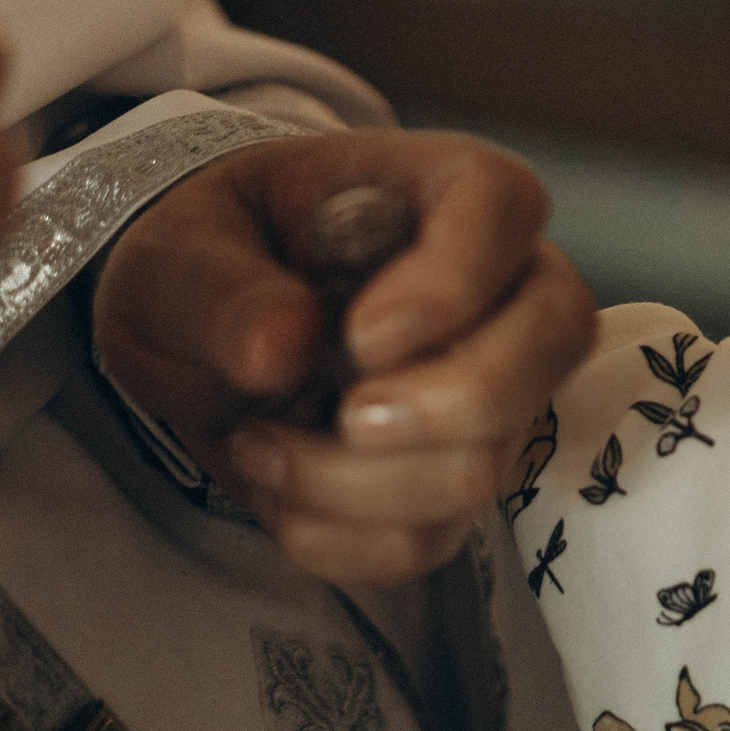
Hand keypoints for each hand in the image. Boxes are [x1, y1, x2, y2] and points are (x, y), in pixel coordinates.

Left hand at [92, 130, 595, 583]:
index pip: (505, 207)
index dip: (452, 282)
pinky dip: (336, 538)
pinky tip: (282, 488)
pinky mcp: (453, 472)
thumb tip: (284, 348)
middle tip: (342, 413)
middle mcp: (501, 283)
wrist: (198, 323)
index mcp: (444, 190)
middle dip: (444, 406)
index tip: (360, 335)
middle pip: (552, 342)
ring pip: (485, 464)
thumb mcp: (176, 247)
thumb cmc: (210, 251)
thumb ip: (218, 288)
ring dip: (348, 484)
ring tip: (258, 440)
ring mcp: (494, 386)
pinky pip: (428, 540)